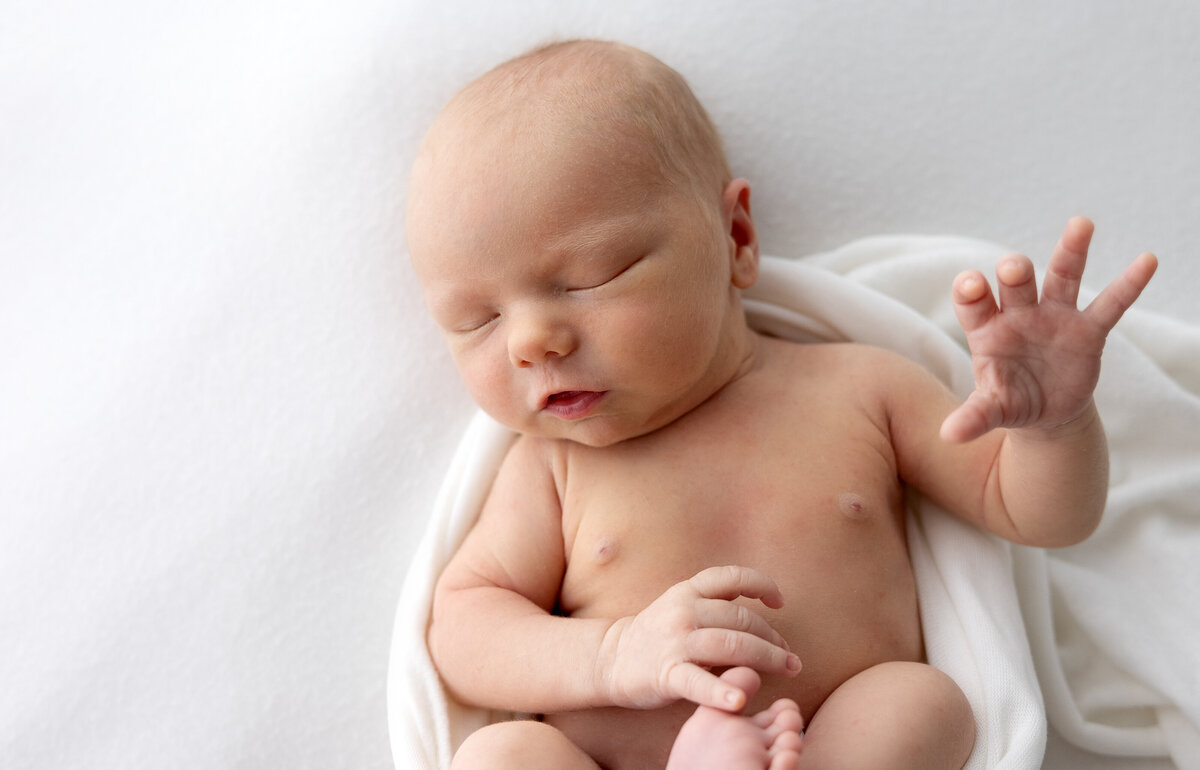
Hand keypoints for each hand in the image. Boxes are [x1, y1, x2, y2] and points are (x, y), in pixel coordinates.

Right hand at [598, 566, 800, 711]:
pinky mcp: (668, 673)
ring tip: (788, 670)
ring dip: (768, 659)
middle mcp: (684, 611)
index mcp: (688, 591)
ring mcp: (676, 642)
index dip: (762, 585)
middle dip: (774, 638)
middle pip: (742, 618)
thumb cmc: (659, 633)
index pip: (732, 577)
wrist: (613, 658)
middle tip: (790, 657)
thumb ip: (715, 601)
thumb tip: (761, 603)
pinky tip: (740, 701)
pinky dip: (721, 692)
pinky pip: (700, 682)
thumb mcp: (682, 604)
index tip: (779, 602)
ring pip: (733, 644)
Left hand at [941, 217, 1157, 442]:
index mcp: (988, 329)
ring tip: (1081, 223)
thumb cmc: (1009, 401)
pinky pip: (1110, 304)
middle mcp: (1019, 314)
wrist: (1043, 411)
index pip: (975, 302)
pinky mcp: (1088, 331)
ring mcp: (1055, 318)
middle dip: (1016, 272)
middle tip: (1016, 267)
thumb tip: (948, 435)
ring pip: (1062, 277)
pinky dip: (1128, 284)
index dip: (971, 291)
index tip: (971, 284)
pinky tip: (1147, 260)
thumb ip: (973, 416)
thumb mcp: (993, 410)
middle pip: (1016, 283)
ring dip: (1070, 251)